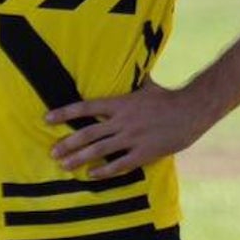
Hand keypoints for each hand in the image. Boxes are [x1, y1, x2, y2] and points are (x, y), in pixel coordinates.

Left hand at [46, 79, 205, 179]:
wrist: (191, 111)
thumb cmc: (168, 97)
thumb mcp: (147, 85)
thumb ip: (133, 79)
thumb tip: (129, 64)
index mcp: (121, 103)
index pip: (87, 107)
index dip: (65, 112)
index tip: (47, 118)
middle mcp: (123, 121)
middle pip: (88, 133)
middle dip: (68, 143)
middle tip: (52, 152)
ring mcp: (133, 137)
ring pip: (100, 150)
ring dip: (79, 158)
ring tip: (64, 166)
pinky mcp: (144, 152)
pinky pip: (120, 164)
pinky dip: (104, 171)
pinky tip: (91, 175)